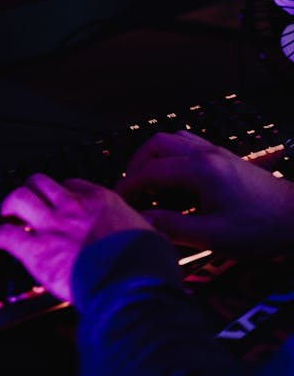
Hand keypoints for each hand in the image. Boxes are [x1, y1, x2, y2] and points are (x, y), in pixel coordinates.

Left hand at [0, 172, 152, 303]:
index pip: (74, 184)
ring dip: (10, 203)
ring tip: (6, 210)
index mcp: (101, 201)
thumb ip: (144, 232)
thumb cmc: (145, 265)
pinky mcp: (37, 251)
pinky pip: (8, 235)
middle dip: (31, 188)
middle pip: (41, 182)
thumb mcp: (153, 237)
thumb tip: (153, 236)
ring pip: (20, 198)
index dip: (65, 190)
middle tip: (28, 198)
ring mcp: (53, 227)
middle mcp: (73, 207)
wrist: (131, 285)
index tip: (62, 198)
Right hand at [116, 129, 293, 257]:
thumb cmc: (260, 228)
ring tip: (146, 178)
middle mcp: (205, 153)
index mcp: (199, 170)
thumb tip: (143, 220)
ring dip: (153, 155)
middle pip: (157, 144)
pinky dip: (171, 153)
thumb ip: (174, 227)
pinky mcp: (226, 157)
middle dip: (136, 163)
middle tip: (128, 186)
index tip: (116, 198)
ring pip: (173, 139)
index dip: (129, 184)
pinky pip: (188, 143)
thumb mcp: (215, 236)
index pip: (151, 170)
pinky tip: (174, 174)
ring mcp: (216, 152)